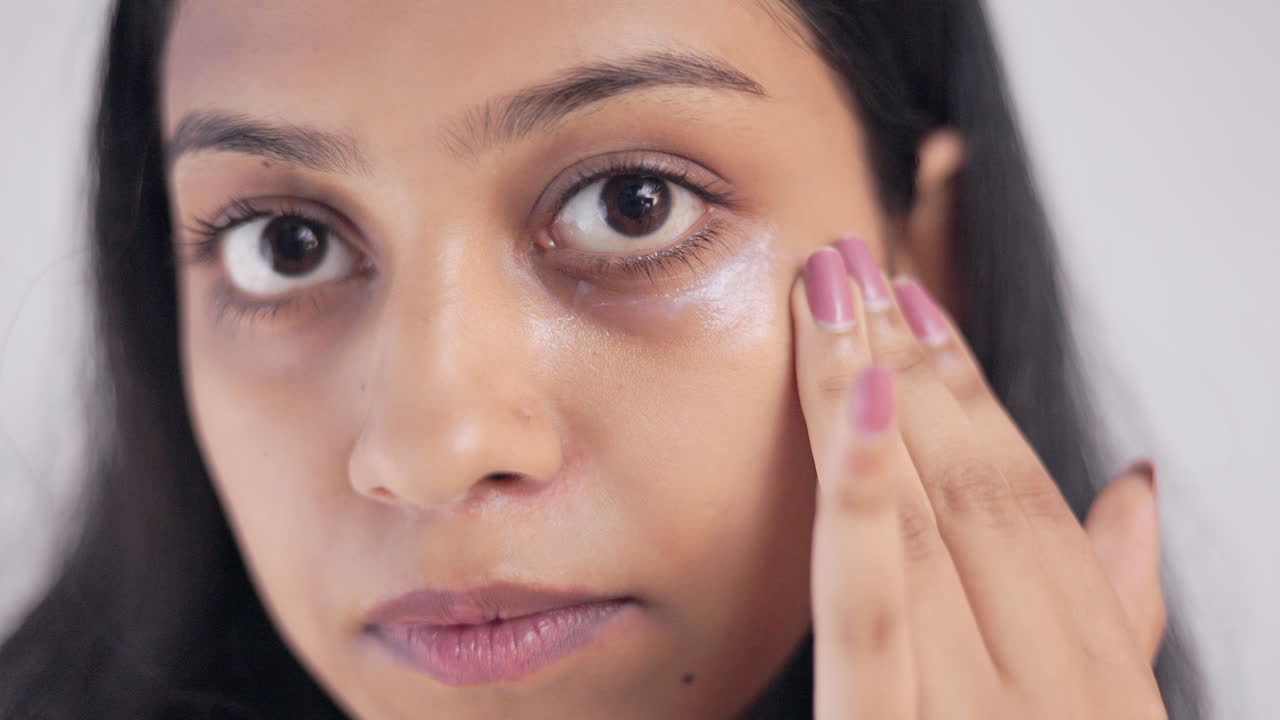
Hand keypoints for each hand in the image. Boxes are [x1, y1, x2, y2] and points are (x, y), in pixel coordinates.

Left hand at [792, 237, 1166, 717]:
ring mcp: (974, 710)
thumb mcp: (1110, 708)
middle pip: (971, 485)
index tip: (917, 302)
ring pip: (918, 519)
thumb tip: (1134, 482)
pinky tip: (854, 402)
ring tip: (827, 288)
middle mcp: (1049, 680)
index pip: (1026, 495)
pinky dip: (863, 501)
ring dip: (869, 387)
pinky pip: (869, 612)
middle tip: (851, 261)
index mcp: (1099, 666)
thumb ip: (1120, 604)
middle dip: (907, 358)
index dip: (970, 387)